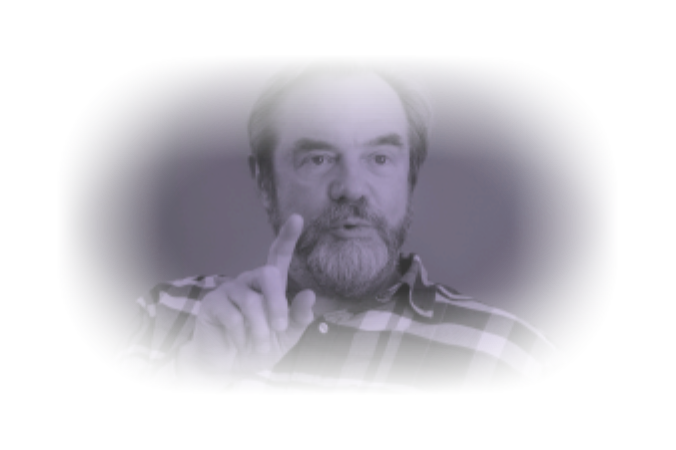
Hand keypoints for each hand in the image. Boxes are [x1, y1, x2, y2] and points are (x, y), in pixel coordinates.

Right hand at [178, 214, 315, 390]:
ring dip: (260, 329)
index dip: (287, 237)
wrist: (228, 367)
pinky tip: (240, 344)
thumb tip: (310, 294)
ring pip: (251, 301)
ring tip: (260, 344)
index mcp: (269, 286)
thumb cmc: (258, 347)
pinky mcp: (212, 304)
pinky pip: (232, 317)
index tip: (296, 218)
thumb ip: (299, 318)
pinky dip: (242, 336)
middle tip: (280, 328)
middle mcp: (249, 282)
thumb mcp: (286, 337)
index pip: (278, 256)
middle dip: (277, 303)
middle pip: (266, 274)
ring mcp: (229, 290)